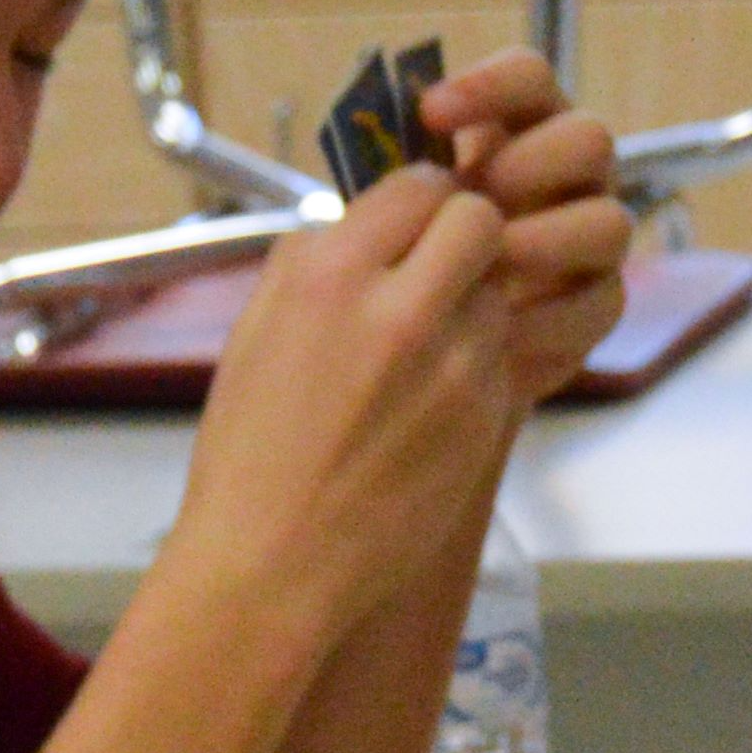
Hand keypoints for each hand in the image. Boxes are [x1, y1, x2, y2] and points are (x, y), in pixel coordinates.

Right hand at [180, 155, 520, 627]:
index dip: (421, 200)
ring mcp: (453, 366)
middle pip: (480, 221)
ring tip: (428, 345)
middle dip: (466, 235)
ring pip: (500, 290)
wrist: (273, 566)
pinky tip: (432, 399)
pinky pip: (502, 355)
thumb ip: (311, 262)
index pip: (418, 186)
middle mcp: (398, 309)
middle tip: (440, 267)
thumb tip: (358, 221)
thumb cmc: (249, 454)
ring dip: (476, 302)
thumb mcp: (255, 332)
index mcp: (327, 276)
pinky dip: (479, 362)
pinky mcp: (486, 416)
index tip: (413, 222)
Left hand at [415, 47, 633, 402]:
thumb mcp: (389, 210)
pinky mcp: (599, 303)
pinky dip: (550, 314)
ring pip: (611, 222)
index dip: (490, 85)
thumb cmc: (401, 259)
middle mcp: (570, 175)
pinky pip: (603, 301)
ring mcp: (592, 238)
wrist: (415, 354)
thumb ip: (397, 175)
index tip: (429, 111)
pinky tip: (500, 328)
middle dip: (532, 164)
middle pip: (589, 140)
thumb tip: (376, 140)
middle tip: (478, 194)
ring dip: (549, 239)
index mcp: (521, 127)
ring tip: (491, 264)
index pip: (530, 77)